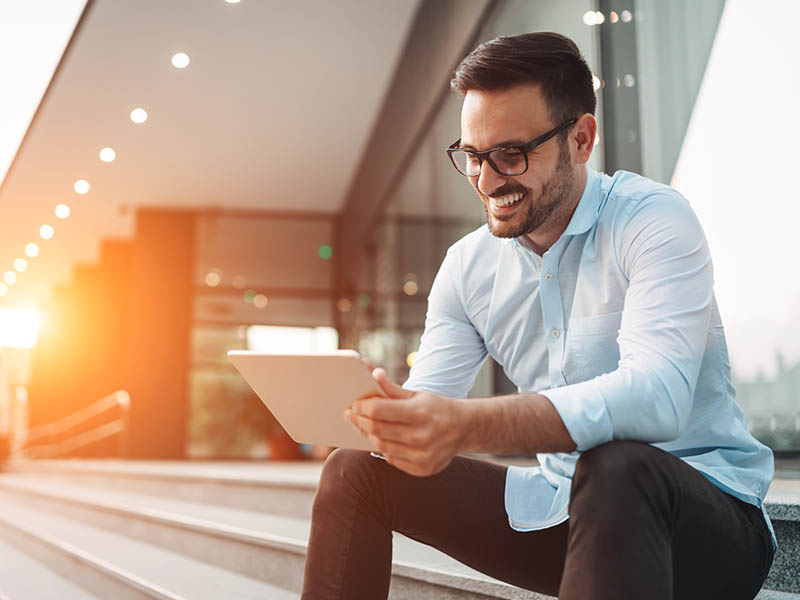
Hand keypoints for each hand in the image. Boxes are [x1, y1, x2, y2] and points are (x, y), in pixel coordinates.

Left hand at [344, 368, 465, 476]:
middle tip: (351, 415)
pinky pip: (392, 459)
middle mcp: (421, 436)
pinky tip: (382, 439)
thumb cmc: (437, 408)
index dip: (361, 407)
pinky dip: (384, 448)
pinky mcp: (422, 469)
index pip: (378, 410)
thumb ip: (392, 388)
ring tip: (363, 426)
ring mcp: (422, 455)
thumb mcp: (417, 394)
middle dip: (359, 421)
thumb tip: (373, 374)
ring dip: (369, 435)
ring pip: (381, 446)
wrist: (465, 428)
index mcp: (419, 412)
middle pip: (376, 429)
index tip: (354, 404)